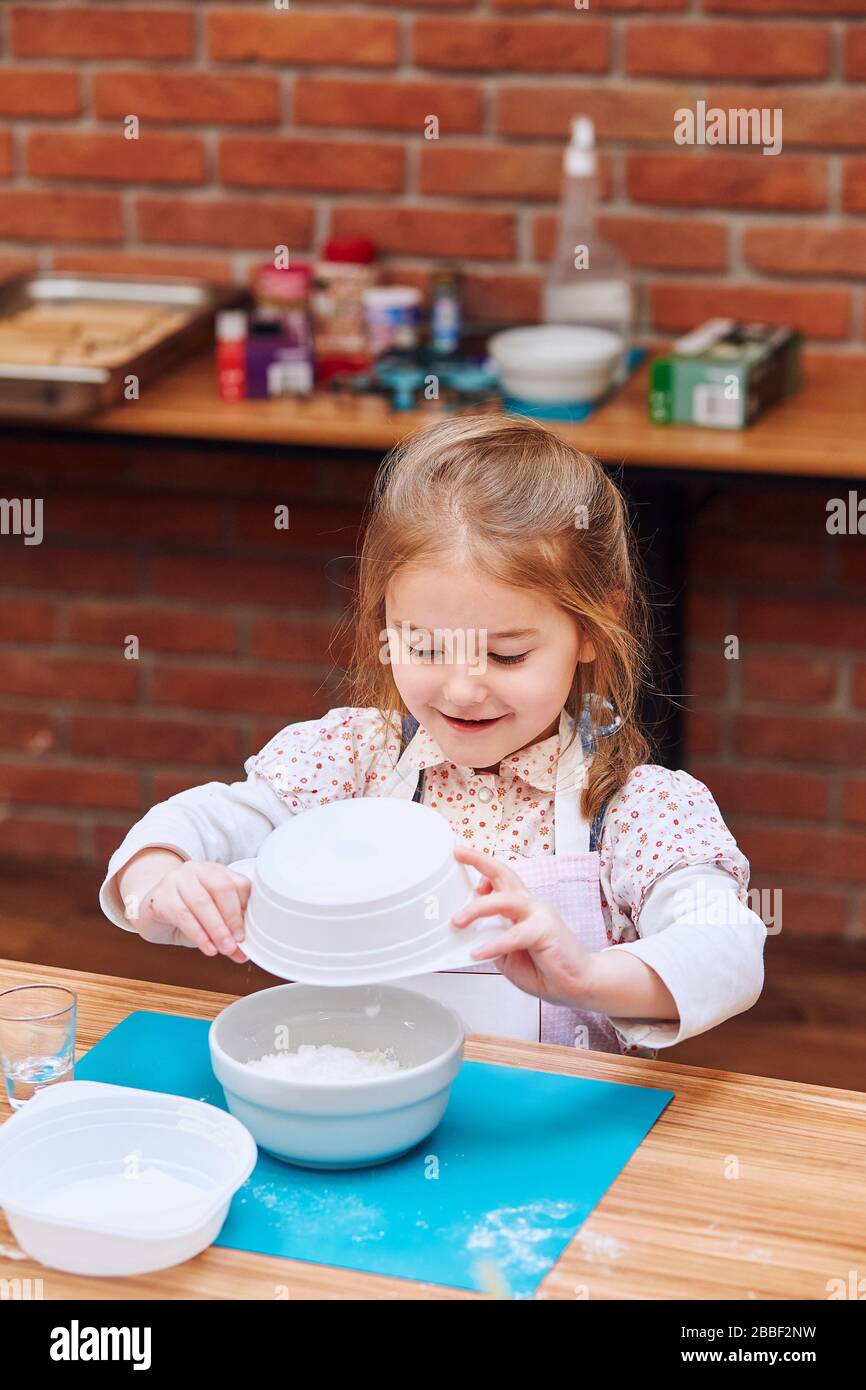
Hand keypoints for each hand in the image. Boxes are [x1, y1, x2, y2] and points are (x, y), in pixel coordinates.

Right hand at [134, 860, 250, 961]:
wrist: (151, 912)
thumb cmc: (187, 912)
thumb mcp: (212, 918)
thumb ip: (228, 932)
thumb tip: (243, 953)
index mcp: (216, 871)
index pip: (239, 883)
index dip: (245, 909)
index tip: (247, 932)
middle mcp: (197, 869)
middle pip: (221, 888)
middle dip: (232, 918)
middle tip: (237, 942)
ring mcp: (177, 880)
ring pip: (202, 902)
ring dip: (216, 929)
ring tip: (224, 948)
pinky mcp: (161, 896)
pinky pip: (182, 915)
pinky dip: (198, 934)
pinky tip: (207, 947)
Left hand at [451, 845, 596, 1008]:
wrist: (580, 983)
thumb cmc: (548, 968)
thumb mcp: (508, 955)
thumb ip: (492, 939)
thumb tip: (469, 934)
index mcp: (522, 909)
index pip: (501, 880)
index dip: (482, 868)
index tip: (461, 859)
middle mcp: (530, 906)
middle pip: (504, 874)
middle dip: (480, 861)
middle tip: (458, 852)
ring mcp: (539, 915)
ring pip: (505, 900)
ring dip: (478, 908)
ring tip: (458, 920)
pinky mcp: (545, 931)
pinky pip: (514, 935)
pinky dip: (494, 944)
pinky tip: (478, 953)